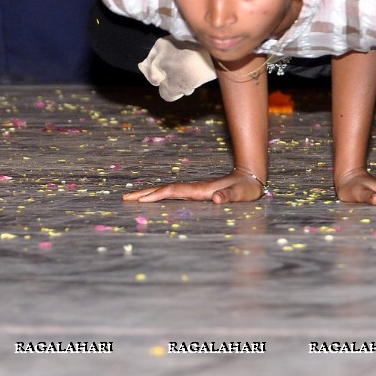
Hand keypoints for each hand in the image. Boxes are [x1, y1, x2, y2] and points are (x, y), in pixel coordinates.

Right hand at [123, 170, 266, 203]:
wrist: (251, 176)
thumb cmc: (246, 189)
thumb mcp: (240, 194)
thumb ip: (228, 196)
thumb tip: (215, 199)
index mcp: (200, 190)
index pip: (173, 191)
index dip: (156, 195)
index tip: (139, 199)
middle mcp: (194, 189)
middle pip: (164, 190)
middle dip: (145, 193)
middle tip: (125, 197)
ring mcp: (194, 190)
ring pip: (167, 191)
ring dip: (150, 194)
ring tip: (132, 198)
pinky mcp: (197, 193)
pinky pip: (173, 194)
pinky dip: (160, 195)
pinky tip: (154, 199)